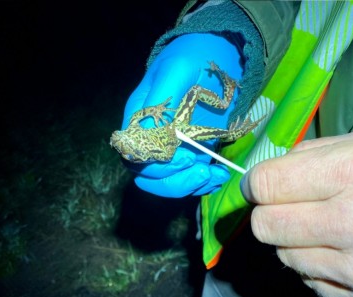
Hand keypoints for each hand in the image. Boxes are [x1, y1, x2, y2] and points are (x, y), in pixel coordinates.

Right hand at [122, 33, 242, 196]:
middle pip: (147, 174)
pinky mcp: (191, 153)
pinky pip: (188, 178)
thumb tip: (147, 133)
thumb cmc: (192, 57)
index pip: (134, 153)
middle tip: (202, 171)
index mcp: (139, 118)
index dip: (155, 164)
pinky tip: (219, 175)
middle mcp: (150, 137)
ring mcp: (171, 148)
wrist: (217, 55)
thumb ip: (160, 99)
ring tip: (214, 175)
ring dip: (189, 185)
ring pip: (167, 181)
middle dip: (173, 180)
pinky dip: (203, 182)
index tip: (185, 157)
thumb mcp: (176, 70)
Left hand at [240, 130, 352, 296]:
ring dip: (292, 240)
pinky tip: (337, 249)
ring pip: (282, 253)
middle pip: (265, 225)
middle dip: (269, 212)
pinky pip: (304, 277)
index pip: (266, 185)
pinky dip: (312, 263)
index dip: (253, 184)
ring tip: (324, 226)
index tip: (258, 185)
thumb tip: (256, 183)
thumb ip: (302, 157)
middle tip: (289, 206)